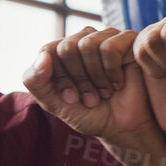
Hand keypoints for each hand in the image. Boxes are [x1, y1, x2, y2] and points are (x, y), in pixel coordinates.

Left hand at [22, 26, 158, 146]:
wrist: (124, 128)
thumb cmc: (90, 114)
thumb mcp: (54, 103)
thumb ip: (36, 81)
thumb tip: (42, 55)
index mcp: (64, 51)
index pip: (49, 50)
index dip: (59, 78)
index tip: (71, 99)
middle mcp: (85, 39)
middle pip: (67, 46)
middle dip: (77, 79)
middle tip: (90, 98)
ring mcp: (107, 37)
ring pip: (87, 44)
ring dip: (95, 77)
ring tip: (105, 92)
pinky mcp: (129, 40)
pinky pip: (109, 47)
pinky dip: (111, 71)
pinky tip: (118, 83)